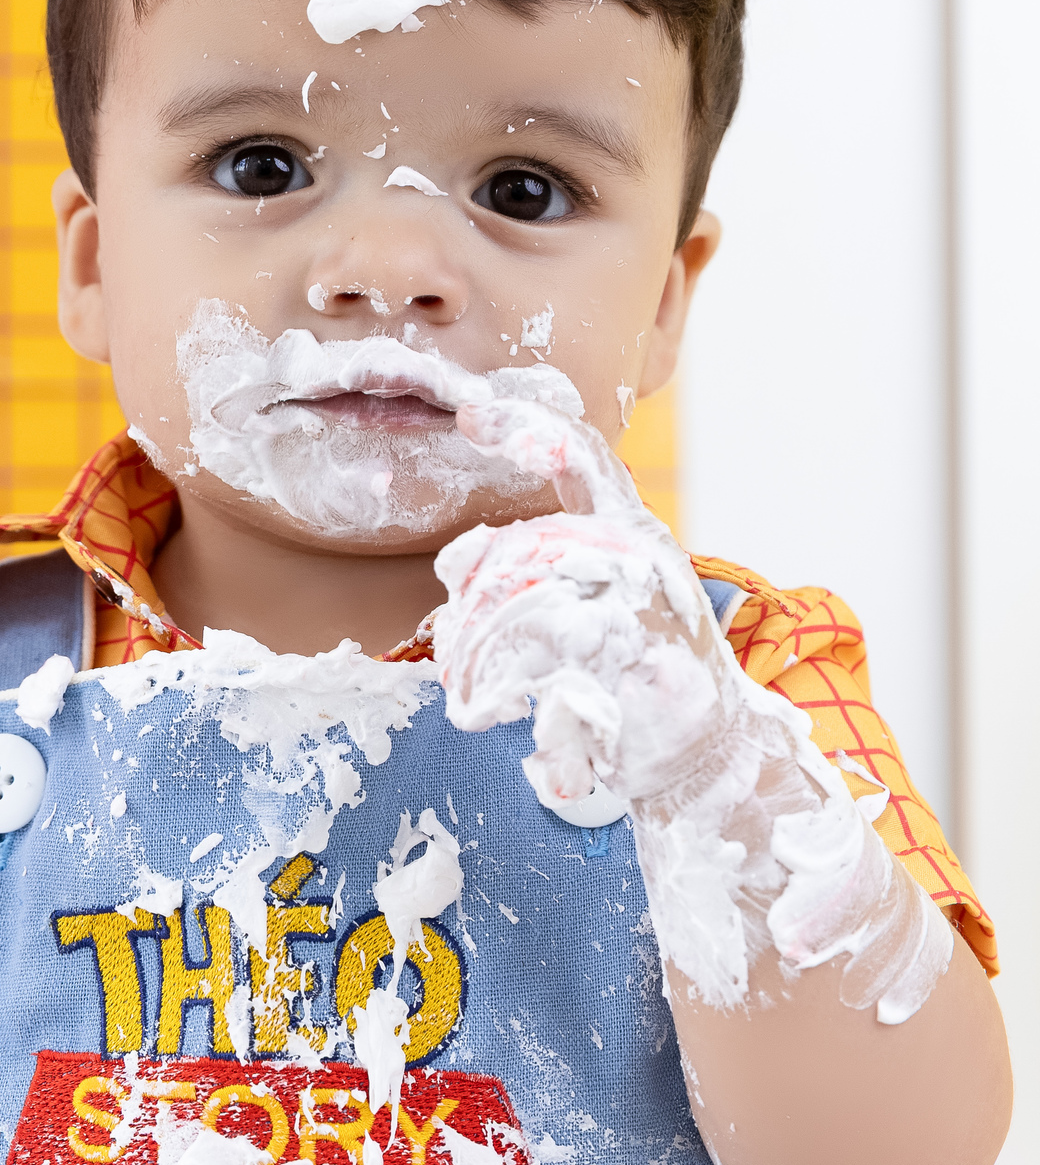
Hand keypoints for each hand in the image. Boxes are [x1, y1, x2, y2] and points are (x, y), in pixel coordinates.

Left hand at [432, 398, 731, 807]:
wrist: (707, 752)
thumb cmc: (645, 668)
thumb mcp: (605, 597)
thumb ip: (541, 564)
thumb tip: (457, 560)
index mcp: (635, 531)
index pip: (582, 457)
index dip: (527, 427)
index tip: (471, 412)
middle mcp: (640, 557)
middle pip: (521, 546)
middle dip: (474, 600)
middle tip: (457, 646)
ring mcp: (637, 608)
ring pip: (518, 605)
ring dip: (481, 654)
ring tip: (478, 690)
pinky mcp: (626, 665)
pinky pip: (534, 663)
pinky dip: (506, 693)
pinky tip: (505, 712)